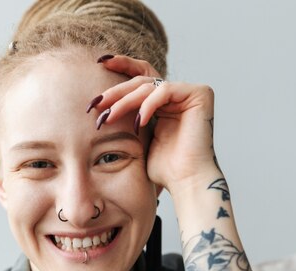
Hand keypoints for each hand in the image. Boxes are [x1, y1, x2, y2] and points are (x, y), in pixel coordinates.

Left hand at [90, 55, 219, 193]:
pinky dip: (148, 105)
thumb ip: (128, 116)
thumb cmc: (163, 168)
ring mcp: (189, 92)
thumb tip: (102, 106)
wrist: (185, 182)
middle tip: (95, 103)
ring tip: (109, 117)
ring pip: (149, 86)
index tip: (100, 63)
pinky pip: (165, 90)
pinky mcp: (199, 94)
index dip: (122, 65)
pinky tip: (138, 122)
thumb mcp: (138, 137)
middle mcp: (178, 94)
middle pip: (141, 81)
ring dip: (125, 101)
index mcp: (164, 102)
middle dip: (115, 91)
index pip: (141, 77)